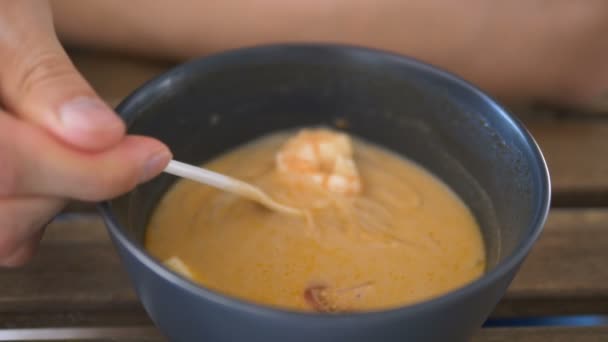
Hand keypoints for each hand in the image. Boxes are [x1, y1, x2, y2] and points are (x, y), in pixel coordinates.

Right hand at [0, 0, 170, 266]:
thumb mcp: (9, 23)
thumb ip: (46, 81)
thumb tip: (101, 135)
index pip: (4, 166)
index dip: (88, 170)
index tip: (150, 156)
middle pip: (4, 215)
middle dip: (69, 182)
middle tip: (95, 142)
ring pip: (3, 234)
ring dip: (49, 201)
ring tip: (53, 147)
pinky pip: (1, 234)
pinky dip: (30, 214)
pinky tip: (37, 171)